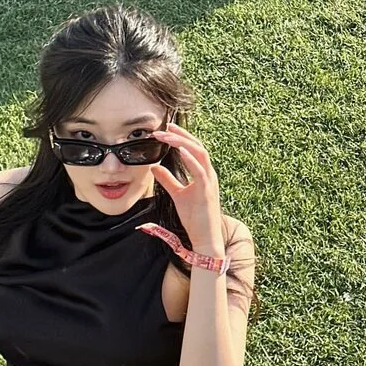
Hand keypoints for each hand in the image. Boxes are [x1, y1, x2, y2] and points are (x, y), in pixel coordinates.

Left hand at [147, 122, 224, 252]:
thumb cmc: (195, 218)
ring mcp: (210, 182)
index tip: (167, 129)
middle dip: (181, 135)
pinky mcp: (207, 191)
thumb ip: (167, 180)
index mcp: (204, 174)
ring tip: (167, 135)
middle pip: (197, 146)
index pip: (194, 149)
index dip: (181, 137)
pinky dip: (190, 159)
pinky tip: (180, 150)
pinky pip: (200, 171)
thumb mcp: (177, 195)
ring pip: (199, 154)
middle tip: (164, 127)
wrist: (205, 238)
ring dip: (182, 142)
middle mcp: (209, 174)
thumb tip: (155, 167)